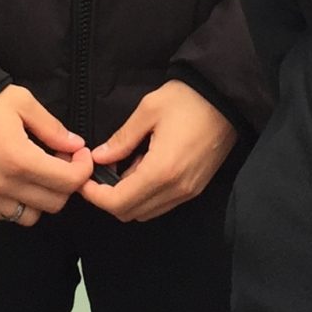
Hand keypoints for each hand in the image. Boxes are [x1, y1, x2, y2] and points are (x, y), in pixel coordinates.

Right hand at [0, 86, 92, 224]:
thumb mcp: (23, 103)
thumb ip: (52, 128)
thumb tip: (75, 146)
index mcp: (20, 160)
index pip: (68, 182)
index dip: (83, 169)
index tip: (80, 155)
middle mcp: (4, 185)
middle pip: (54, 203)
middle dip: (67, 184)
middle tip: (61, 161)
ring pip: (31, 216)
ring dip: (42, 198)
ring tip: (38, 175)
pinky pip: (6, 215)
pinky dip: (19, 204)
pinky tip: (17, 181)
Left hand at [81, 81, 237, 222]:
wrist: (226, 98)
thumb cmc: (188, 99)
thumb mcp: (148, 110)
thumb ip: (121, 139)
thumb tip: (99, 157)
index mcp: (161, 171)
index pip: (119, 202)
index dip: (95, 196)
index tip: (84, 179)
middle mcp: (176, 189)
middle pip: (130, 213)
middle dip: (108, 198)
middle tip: (99, 173)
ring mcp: (188, 191)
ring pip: (146, 211)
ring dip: (127, 197)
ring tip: (121, 168)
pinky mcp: (196, 188)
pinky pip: (162, 203)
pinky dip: (145, 194)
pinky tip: (142, 168)